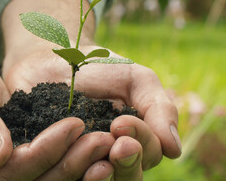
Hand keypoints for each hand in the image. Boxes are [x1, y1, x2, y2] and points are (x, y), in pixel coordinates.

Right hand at [0, 41, 114, 179]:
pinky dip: (63, 158)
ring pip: (33, 180)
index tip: (71, 127)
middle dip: (62, 164)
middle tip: (100, 140)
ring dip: (69, 165)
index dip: (37, 156)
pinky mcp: (5, 157)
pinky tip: (90, 146)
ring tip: (103, 143)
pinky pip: (36, 165)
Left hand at [3, 45, 181, 179]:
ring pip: (96, 180)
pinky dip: (66, 170)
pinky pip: (61, 175)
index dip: (141, 143)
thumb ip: (159, 109)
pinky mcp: (50, 160)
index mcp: (132, 143)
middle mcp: (108, 157)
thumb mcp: (137, 80)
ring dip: (99, 172)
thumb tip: (174, 150)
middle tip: (118, 143)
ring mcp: (79, 160)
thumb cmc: (101, 68)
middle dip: (127, 163)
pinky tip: (62, 155)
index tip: (122, 123)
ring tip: (93, 150)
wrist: (58, 58)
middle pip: (126, 177)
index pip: (147, 158)